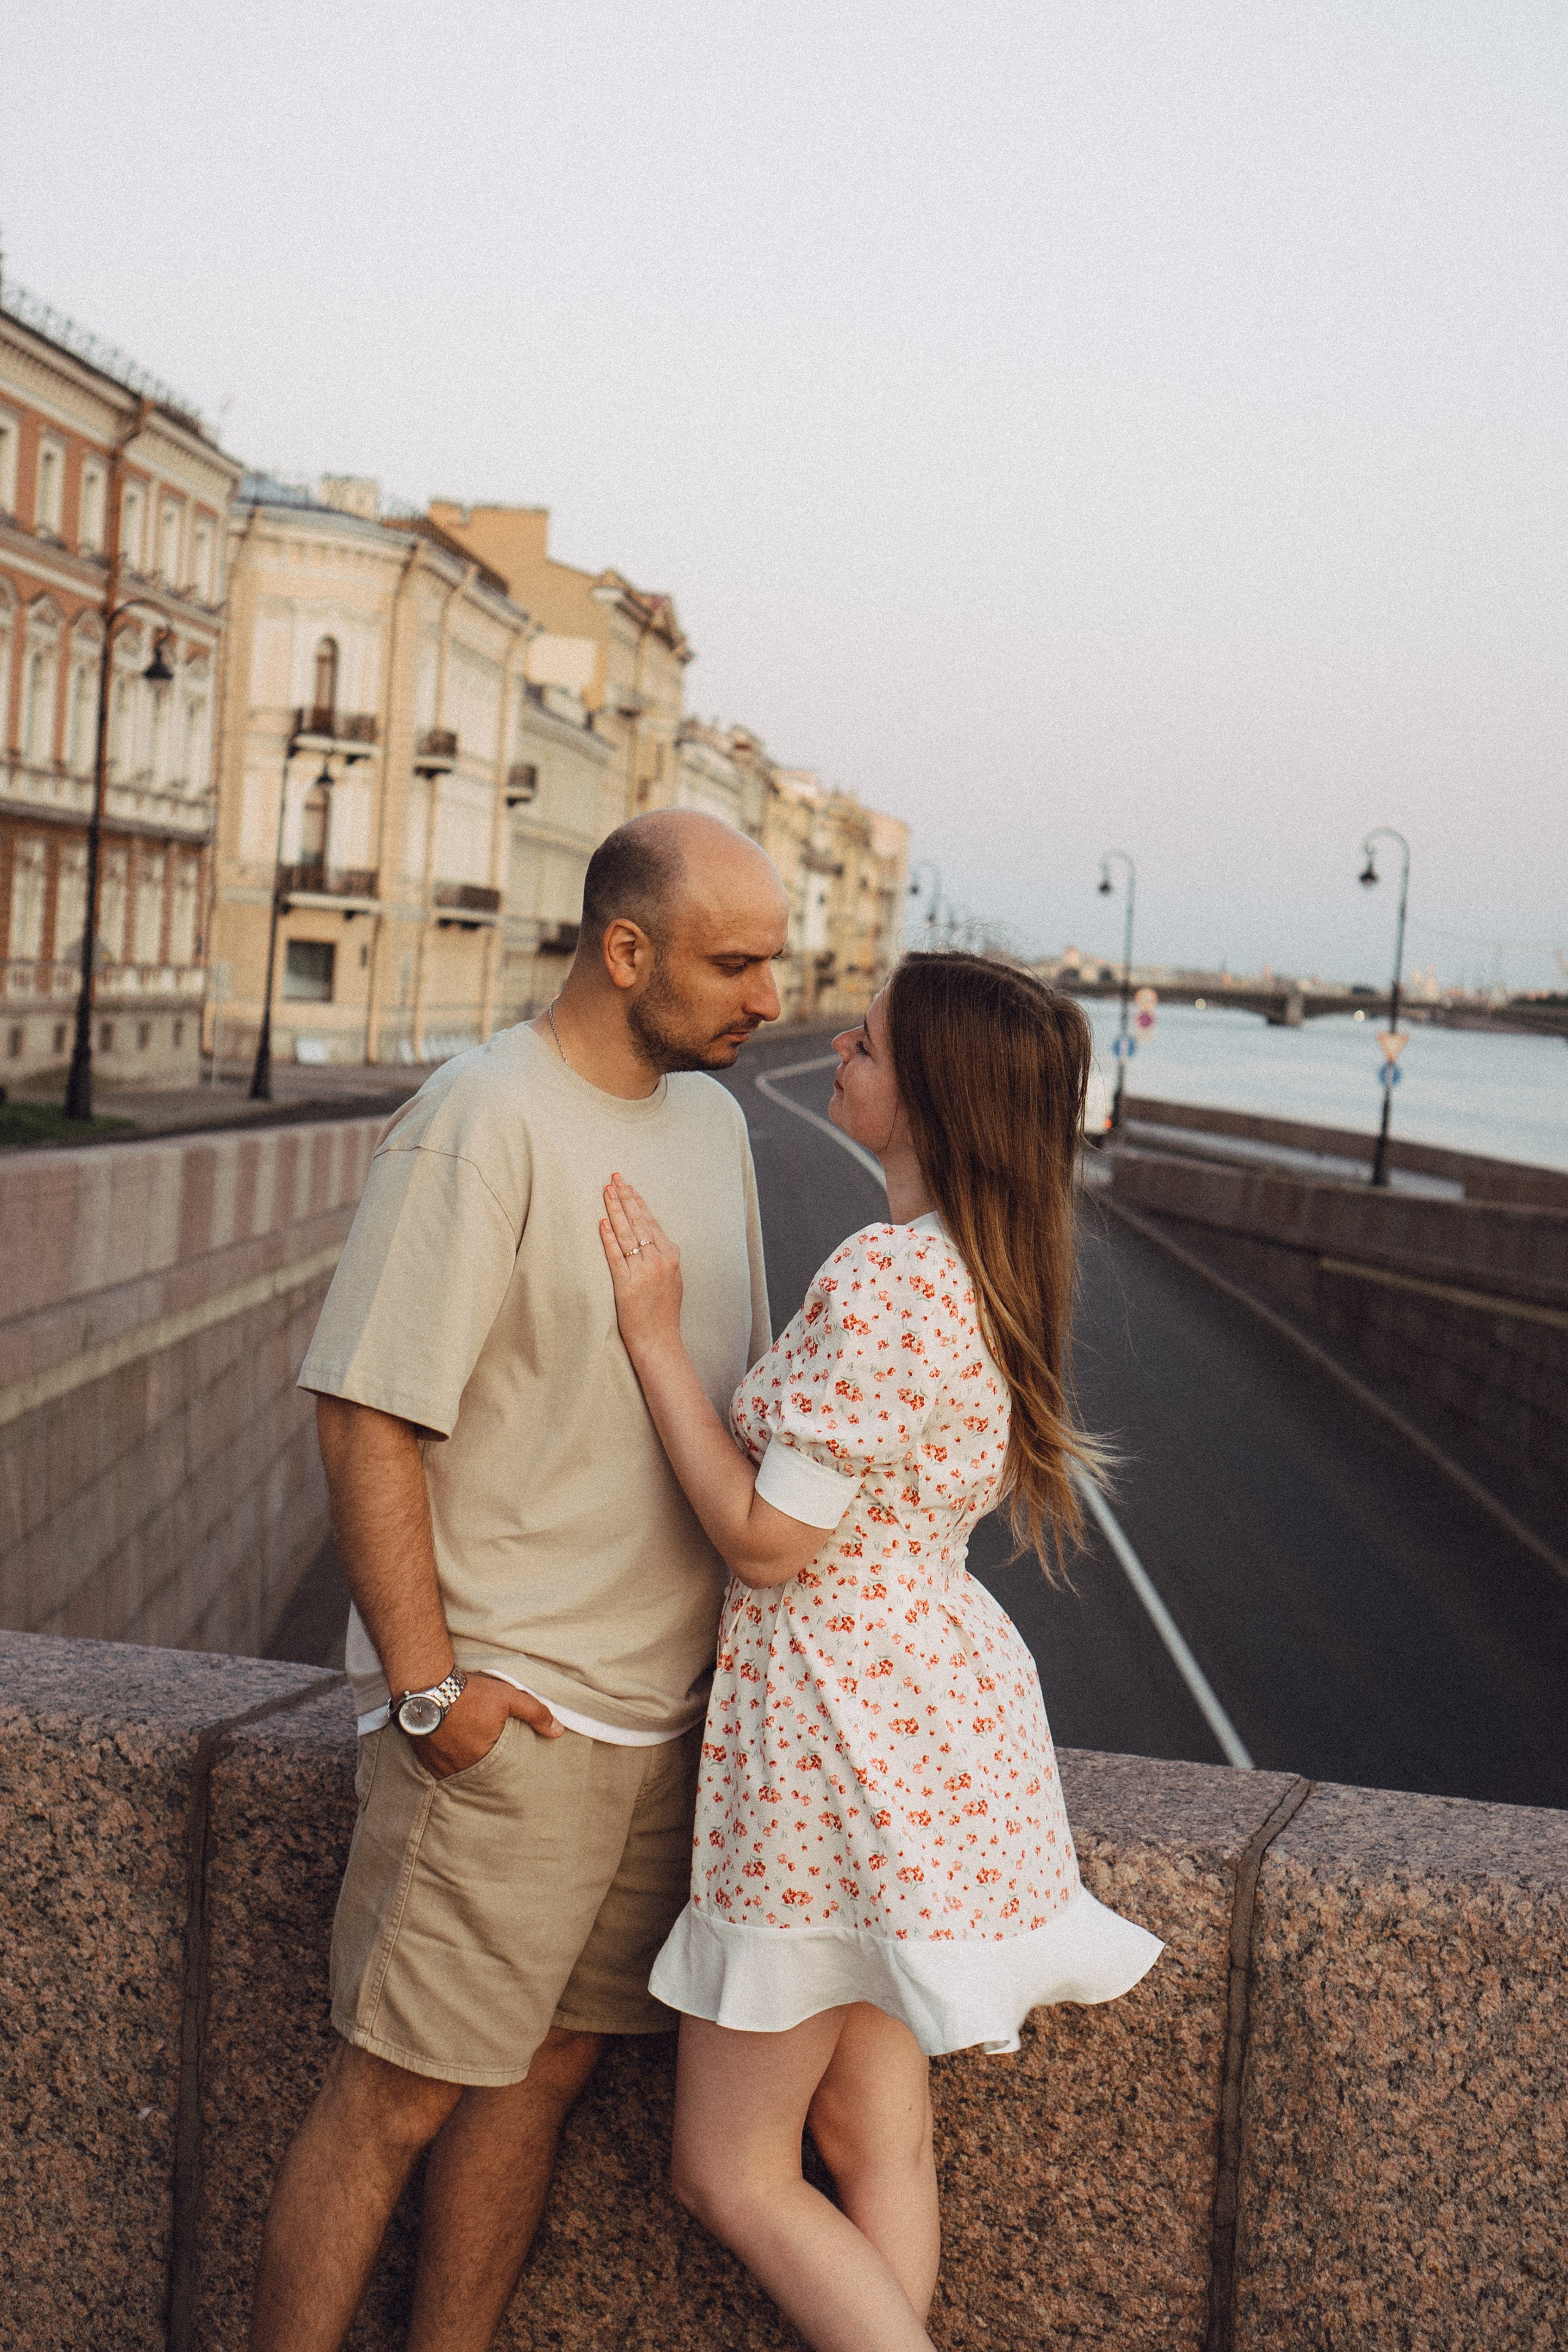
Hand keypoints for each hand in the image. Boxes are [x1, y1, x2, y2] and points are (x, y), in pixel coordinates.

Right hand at [414, 1671, 560, 1779]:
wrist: (426, 1685)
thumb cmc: (469, 1692)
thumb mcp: (508, 1697)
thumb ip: (534, 1713)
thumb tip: (558, 1731)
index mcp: (482, 1757)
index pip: (500, 1771)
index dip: (503, 1763)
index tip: (504, 1757)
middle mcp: (459, 1767)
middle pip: (477, 1772)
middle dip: (483, 1764)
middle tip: (485, 1753)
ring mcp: (438, 1765)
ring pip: (456, 1771)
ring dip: (463, 1762)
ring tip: (467, 1748)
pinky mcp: (423, 1758)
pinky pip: (438, 1766)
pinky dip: (445, 1760)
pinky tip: (449, 1747)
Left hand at [600, 1173, 683, 1360]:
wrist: (658, 1339)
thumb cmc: (663, 1311)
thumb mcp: (673, 1279)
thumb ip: (664, 1257)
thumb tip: (653, 1239)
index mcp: (671, 1256)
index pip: (651, 1222)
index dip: (638, 1202)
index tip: (628, 1185)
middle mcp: (659, 1260)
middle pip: (639, 1222)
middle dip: (625, 1197)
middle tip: (614, 1178)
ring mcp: (643, 1271)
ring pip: (627, 1234)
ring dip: (615, 1210)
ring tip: (606, 1192)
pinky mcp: (626, 1284)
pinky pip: (615, 1256)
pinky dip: (608, 1238)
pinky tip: (601, 1223)